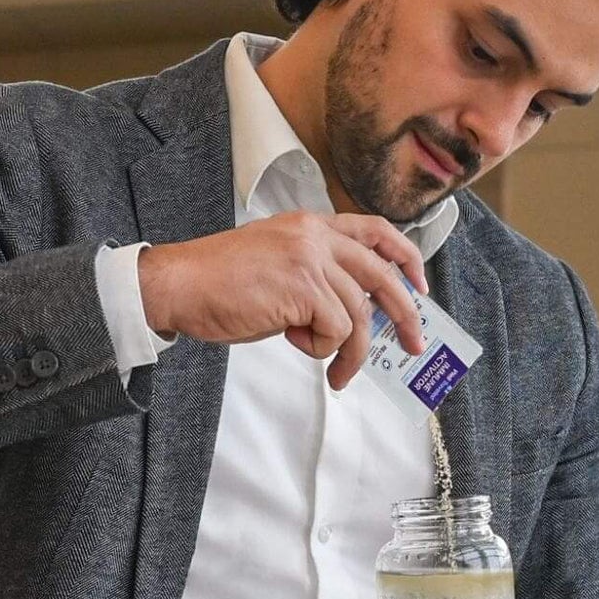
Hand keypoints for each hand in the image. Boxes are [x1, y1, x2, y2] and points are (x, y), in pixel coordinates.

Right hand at [138, 211, 426, 389]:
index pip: (373, 230)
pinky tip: (292, 341)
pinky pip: (335, 330)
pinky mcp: (303, 288)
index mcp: (308, 225)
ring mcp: (310, 260)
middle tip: (414, 344)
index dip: (404, 256)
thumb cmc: (216, 284)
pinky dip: (319, 348)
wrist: (179, 284)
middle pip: (381, 274)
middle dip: (405, 314)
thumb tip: (347, 314)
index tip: (419, 283)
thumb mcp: (275, 266)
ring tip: (335, 373)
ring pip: (357, 314)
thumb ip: (313, 278)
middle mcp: (314, 236)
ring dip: (350, 352)